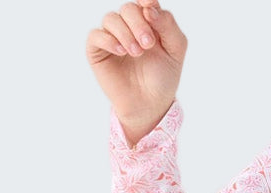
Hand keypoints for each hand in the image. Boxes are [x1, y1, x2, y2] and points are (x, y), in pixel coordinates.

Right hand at [86, 3, 186, 137]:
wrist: (150, 104)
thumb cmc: (162, 78)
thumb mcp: (175, 51)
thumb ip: (169, 27)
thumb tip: (150, 8)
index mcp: (148, 22)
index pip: (144, 2)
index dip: (146, 1)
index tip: (150, 8)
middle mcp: (128, 25)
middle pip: (128, 9)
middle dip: (138, 23)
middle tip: (148, 44)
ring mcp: (111, 36)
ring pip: (111, 18)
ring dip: (125, 33)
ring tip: (137, 53)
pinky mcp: (98, 49)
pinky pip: (96, 35)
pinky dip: (108, 40)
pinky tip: (121, 51)